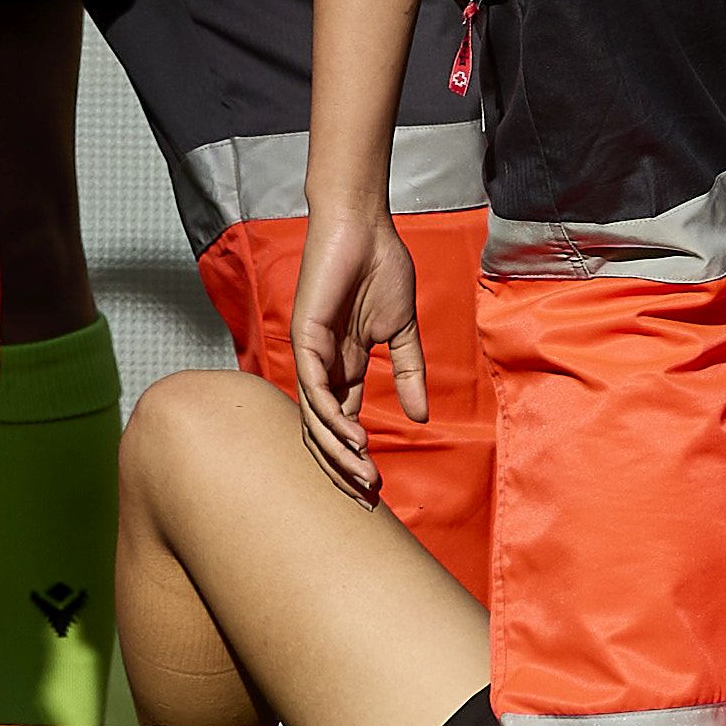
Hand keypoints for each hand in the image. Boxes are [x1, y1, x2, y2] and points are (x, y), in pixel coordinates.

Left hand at [289, 203, 425, 501]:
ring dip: (336, 452)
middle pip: (322, 432)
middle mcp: (320, 367)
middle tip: (366, 499)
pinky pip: (313, 387)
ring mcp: (309, 354)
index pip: (343, 424)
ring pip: (313, 418)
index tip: (378, 489)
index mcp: (342, 367)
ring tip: (361, 476)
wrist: (365, 226)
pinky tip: (352, 438)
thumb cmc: (381, 268)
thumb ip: (408, 373)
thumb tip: (420, 416)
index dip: (356, 458)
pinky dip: (329, 416)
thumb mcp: (401, 330)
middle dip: (341, 469)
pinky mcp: (304, 337)